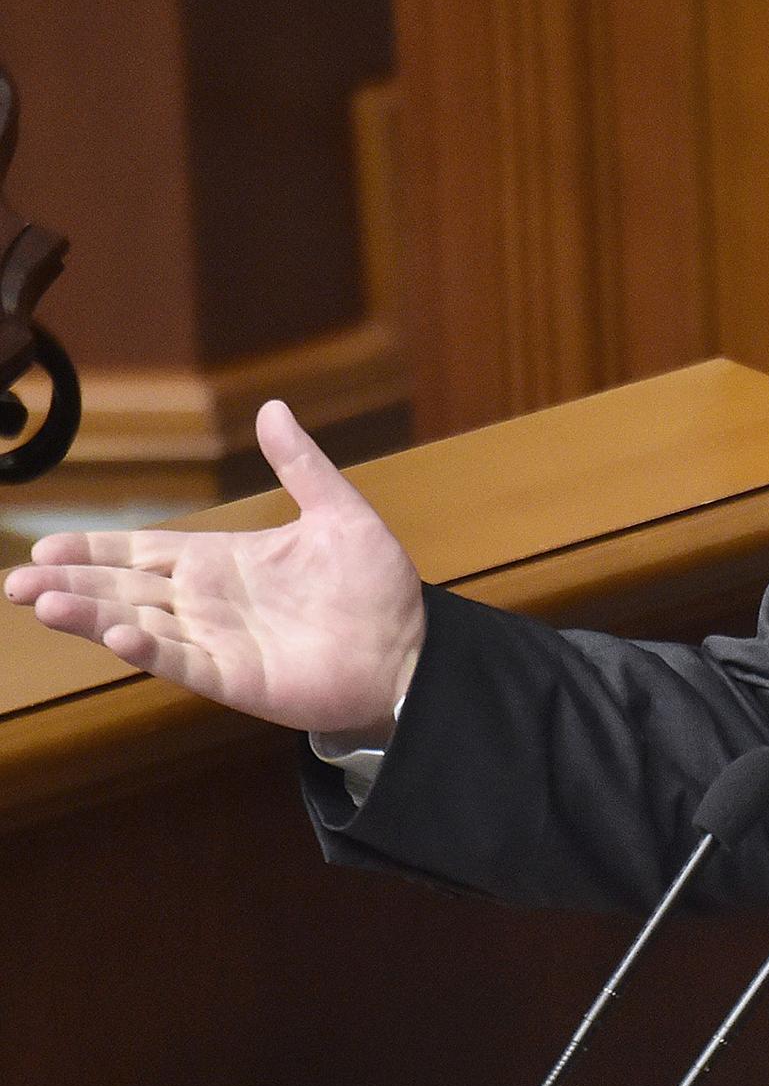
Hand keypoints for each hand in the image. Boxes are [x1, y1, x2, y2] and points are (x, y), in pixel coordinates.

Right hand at [5, 399, 424, 738]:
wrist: (412, 651)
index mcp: (224, 561)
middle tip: (15, 583)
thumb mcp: (339, 513)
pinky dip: (150, 651)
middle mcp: (209, 603)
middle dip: (70, 584)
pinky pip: (184, 663)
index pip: (143, 552)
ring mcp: (218, 642)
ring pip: (140, 625)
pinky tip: (117, 636)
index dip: (95, 548)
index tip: (43, 545)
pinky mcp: (237, 678)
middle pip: (124, 589)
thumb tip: (272, 406)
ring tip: (44, 603)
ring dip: (92, 616)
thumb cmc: (376, 587)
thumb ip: (301, 465)